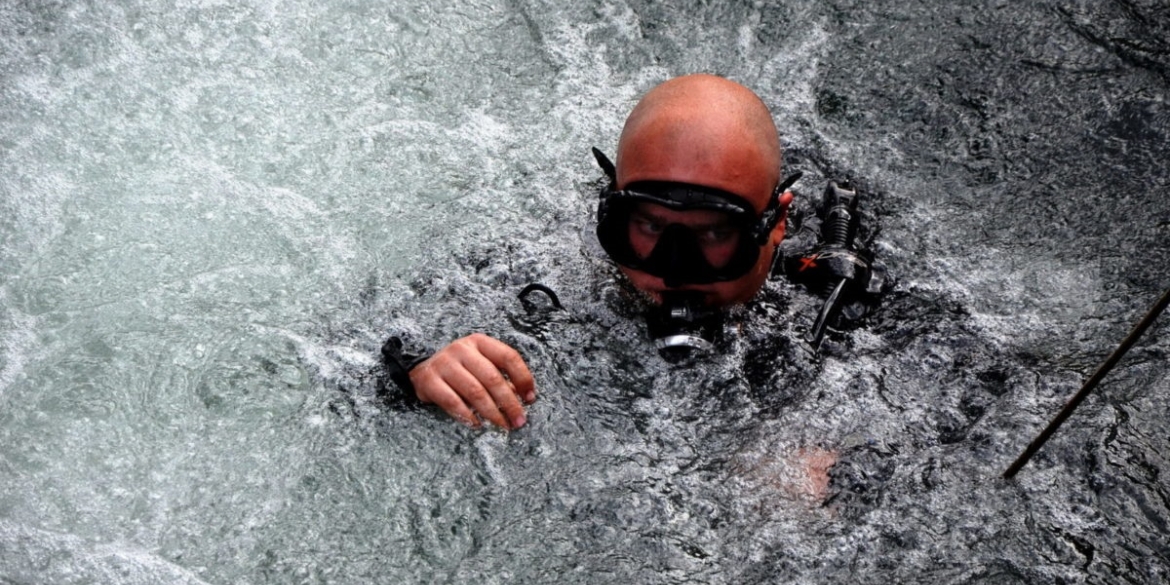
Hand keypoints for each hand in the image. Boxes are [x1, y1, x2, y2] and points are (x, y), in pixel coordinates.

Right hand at [409, 333, 535, 429]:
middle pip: (493, 378)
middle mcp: (462, 350)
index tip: (530, 398)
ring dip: (492, 413)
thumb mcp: (480, 363)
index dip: (523, 378)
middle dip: (510, 403)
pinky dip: (468, 415)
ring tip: (502, 425)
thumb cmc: (460, 368)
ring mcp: (444, 364)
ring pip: (475, 392)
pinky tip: (478, 424)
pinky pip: (453, 402)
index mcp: (479, 342)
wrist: (421, 367)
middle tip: (519, 420)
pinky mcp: (429, 381)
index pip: (508, 357)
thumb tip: (524, 398)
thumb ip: (500, 376)